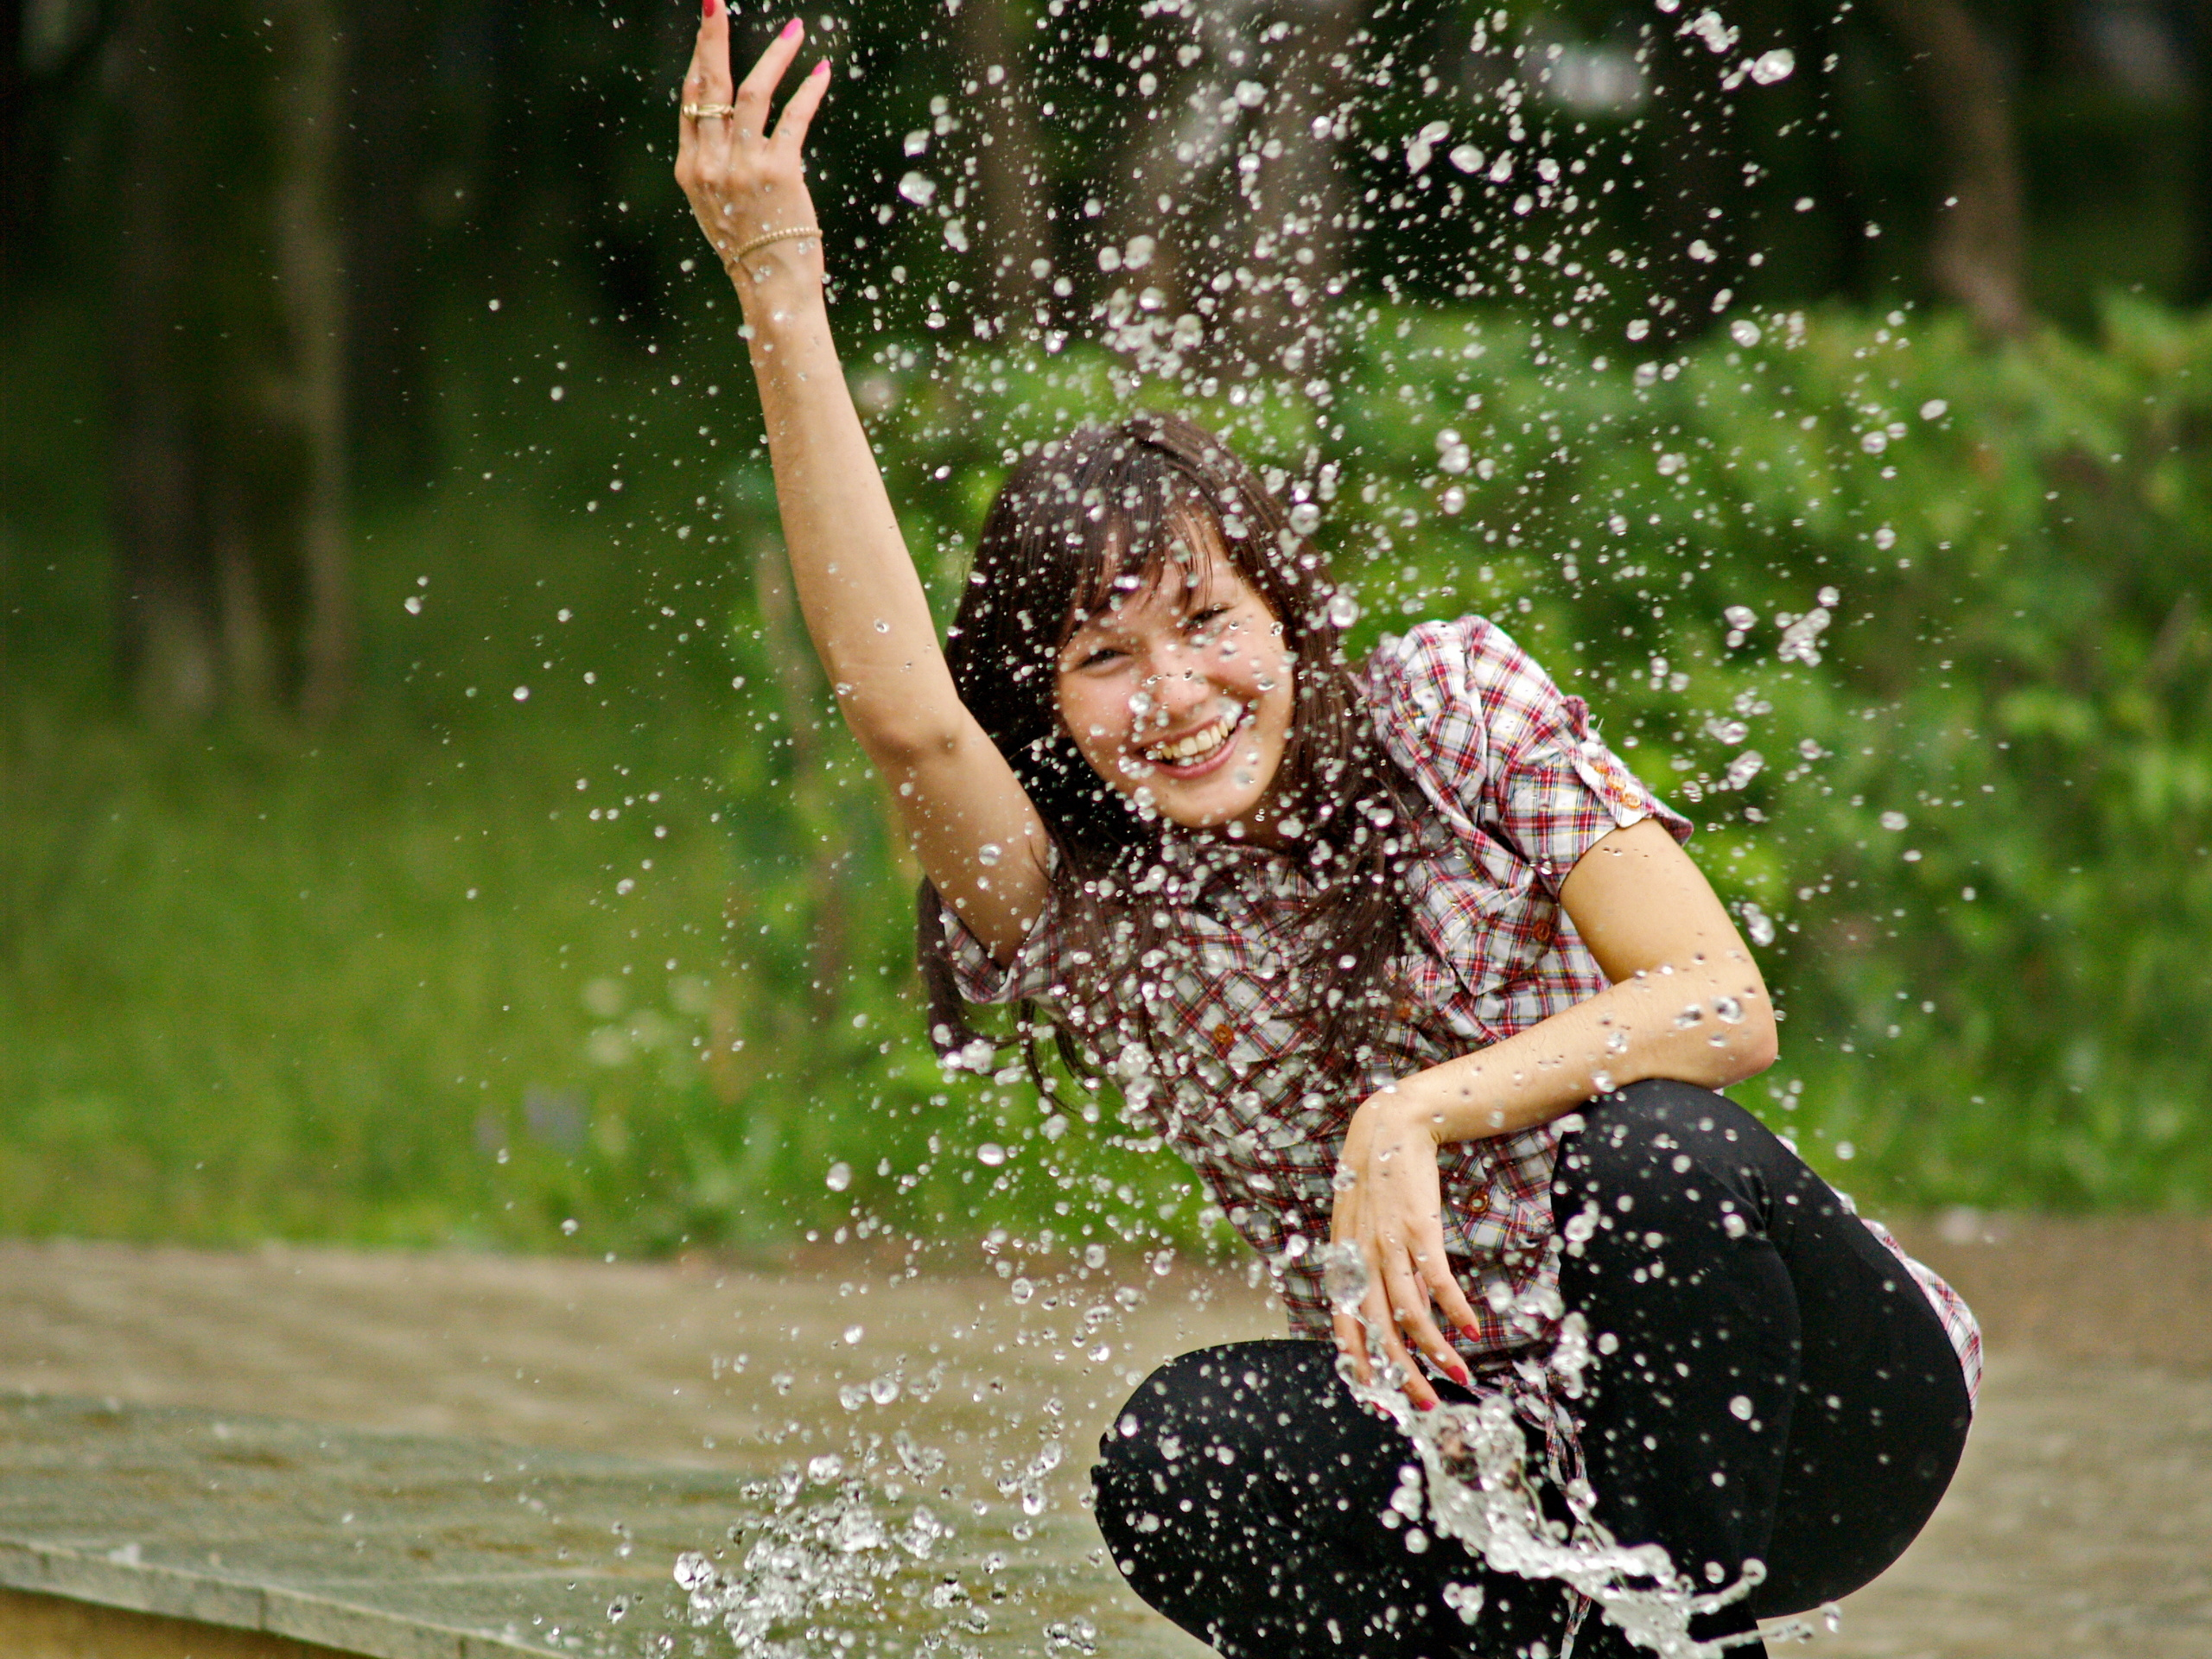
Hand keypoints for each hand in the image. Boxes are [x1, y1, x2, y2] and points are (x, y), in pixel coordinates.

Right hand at [674, 9, 829, 291]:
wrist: (772, 291)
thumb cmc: (751, 251)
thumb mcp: (717, 206)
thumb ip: (716, 165)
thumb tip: (724, 125)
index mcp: (690, 170)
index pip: (690, 101)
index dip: (698, 58)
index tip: (707, 26)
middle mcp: (711, 164)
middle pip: (709, 85)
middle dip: (713, 38)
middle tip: (716, 2)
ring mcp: (742, 167)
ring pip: (751, 92)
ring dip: (775, 56)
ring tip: (795, 30)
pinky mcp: (779, 172)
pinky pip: (793, 117)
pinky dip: (809, 90)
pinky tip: (821, 70)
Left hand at [1329, 1086, 1480, 1409]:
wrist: (1387, 1129)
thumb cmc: (1377, 1184)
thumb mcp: (1366, 1231)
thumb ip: (1382, 1274)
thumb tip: (1405, 1315)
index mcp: (1343, 1263)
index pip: (1344, 1327)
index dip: (1359, 1365)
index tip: (1378, 1397)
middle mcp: (1360, 1260)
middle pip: (1378, 1332)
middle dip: (1402, 1376)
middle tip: (1426, 1405)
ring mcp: (1387, 1245)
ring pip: (1409, 1314)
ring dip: (1435, 1351)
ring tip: (1459, 1377)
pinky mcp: (1417, 1229)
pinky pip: (1437, 1280)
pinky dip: (1455, 1308)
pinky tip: (1471, 1329)